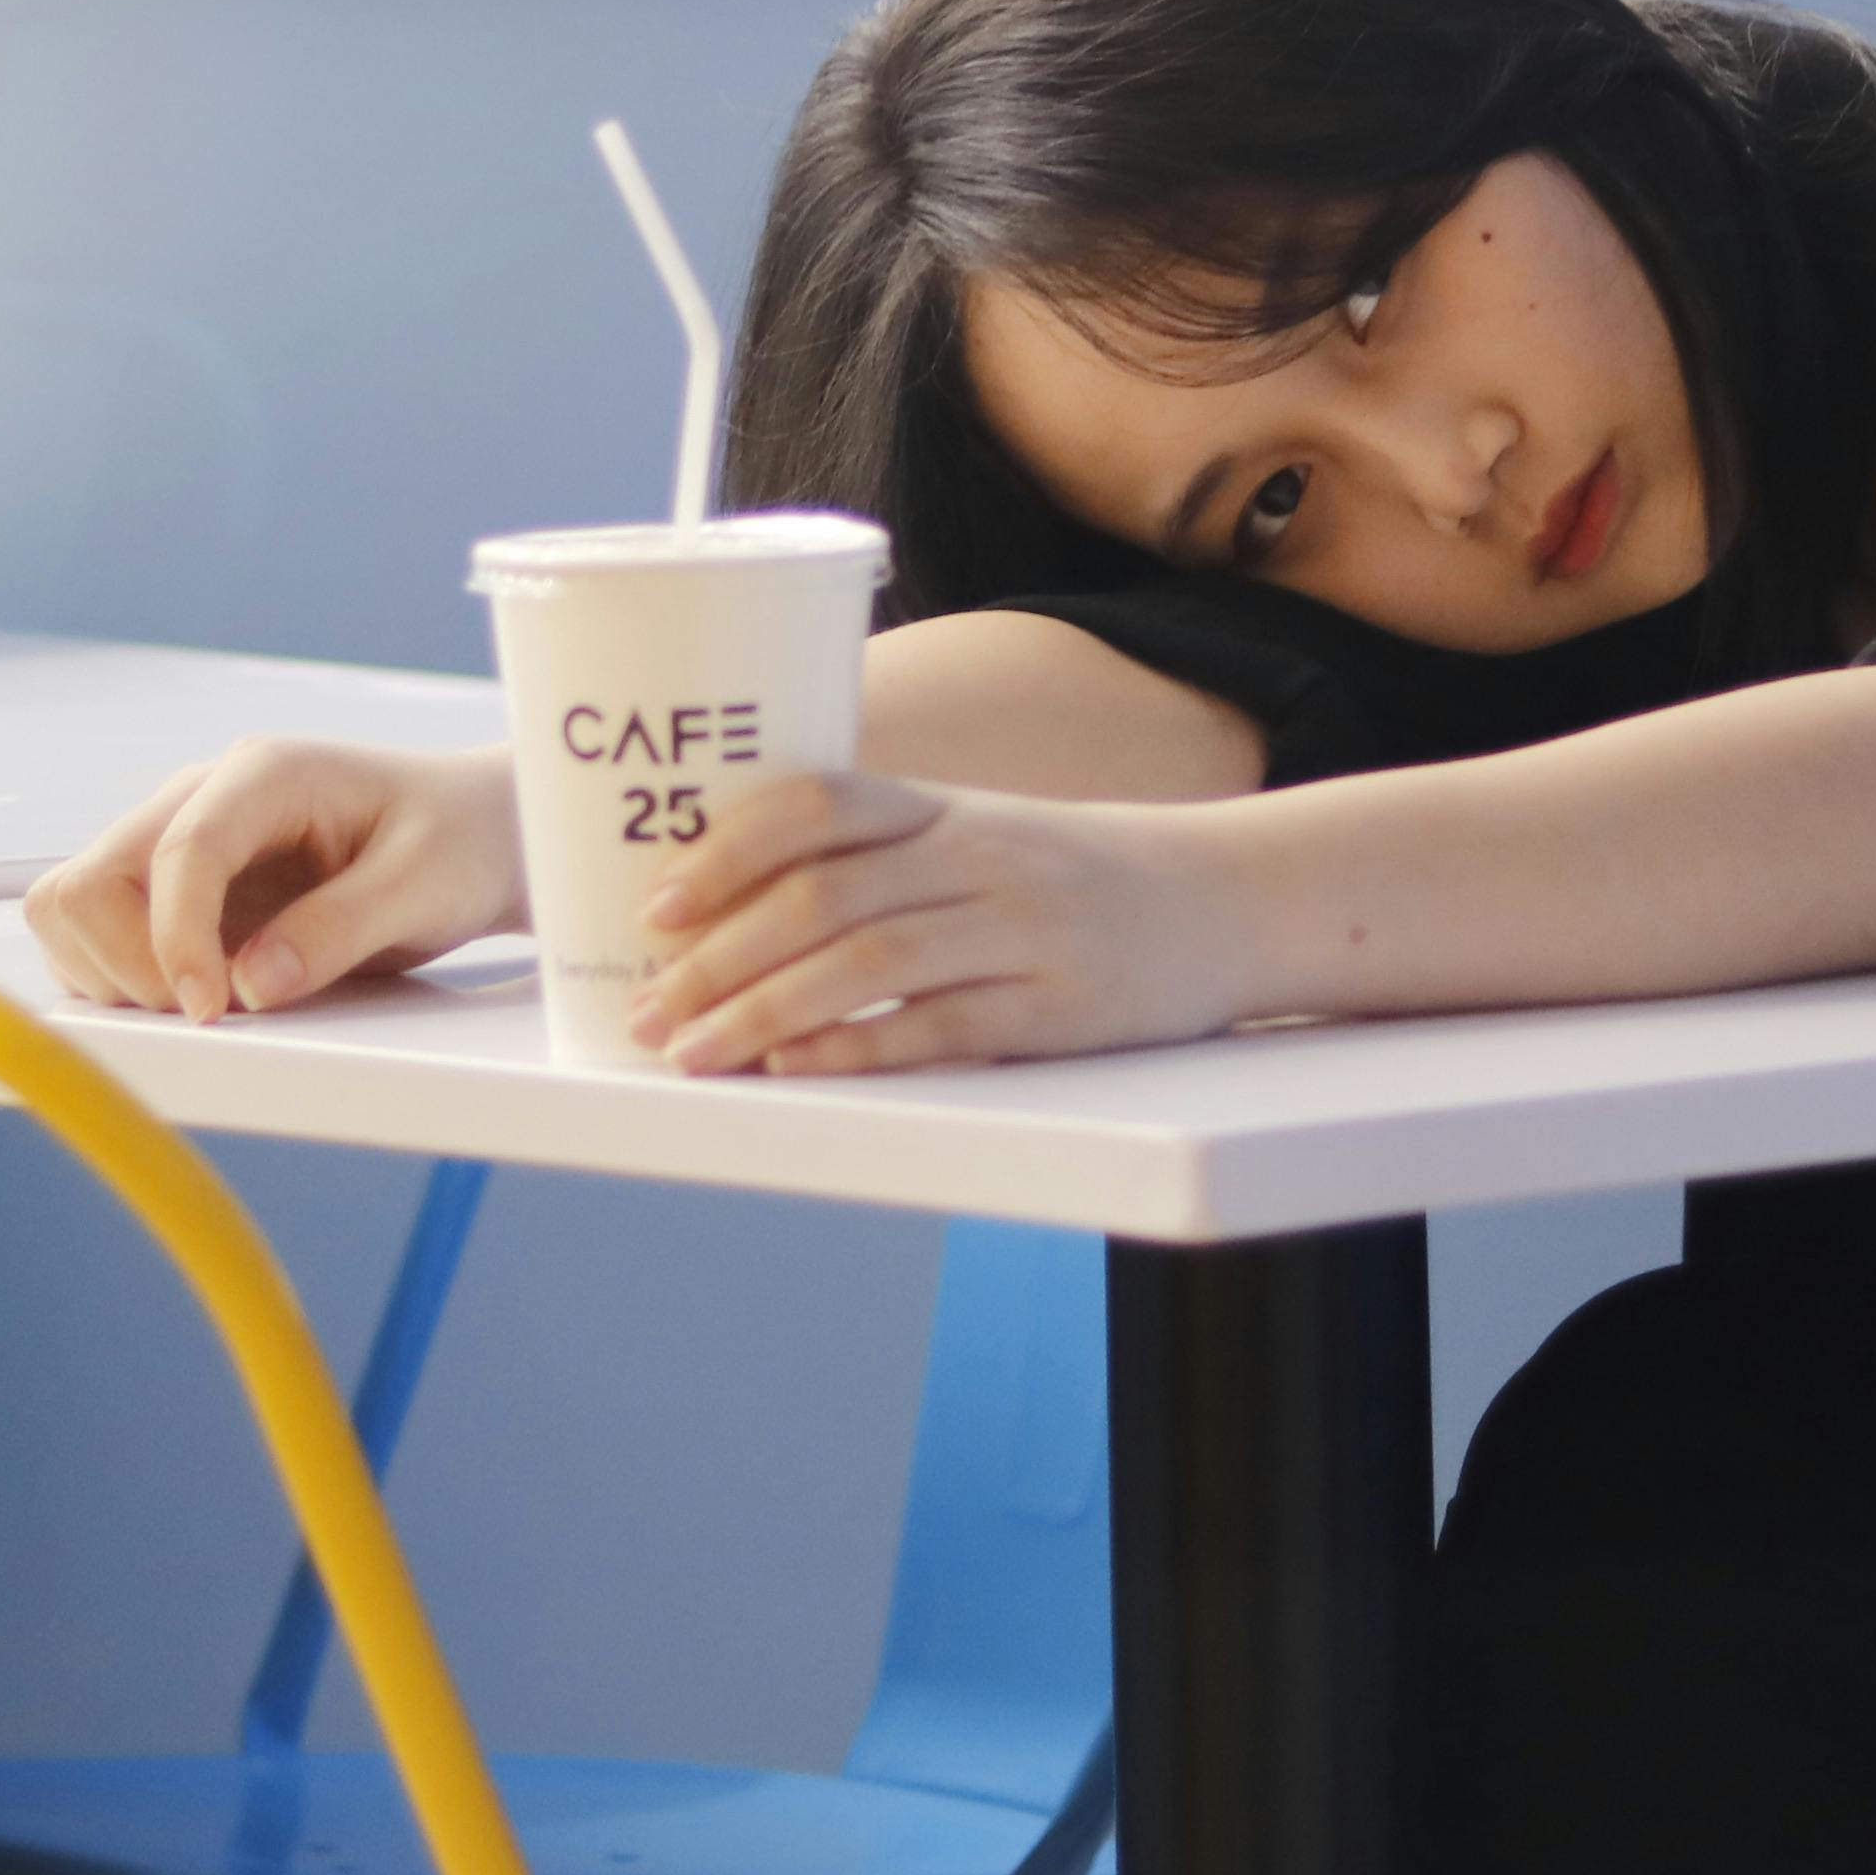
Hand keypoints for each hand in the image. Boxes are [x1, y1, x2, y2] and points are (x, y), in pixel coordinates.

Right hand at [26, 737, 525, 1020]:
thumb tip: (252, 985)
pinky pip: (94, 937)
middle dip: (129, 964)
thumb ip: (340, 929)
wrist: (470, 836)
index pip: (179, 851)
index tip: (212, 1010)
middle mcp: (202, 799)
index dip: (178, 940)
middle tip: (210, 1014)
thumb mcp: (424, 886)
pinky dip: (118, 979)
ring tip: (205, 1007)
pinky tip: (195, 998)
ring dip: (114, 975)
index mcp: (265, 775)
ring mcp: (176, 843)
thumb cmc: (454, 843)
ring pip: (72, 908)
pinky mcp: (170, 891)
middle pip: (90, 879)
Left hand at [626, 774, 1266, 1073]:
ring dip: (762, 1016)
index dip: (726, 851)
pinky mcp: (1057, 1008)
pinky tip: (796, 1072)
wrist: (1225, 897)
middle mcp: (976, 855)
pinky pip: (939, 1030)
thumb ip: (877, 854)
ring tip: (694, 1055)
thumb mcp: (978, 831)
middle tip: (650, 1010)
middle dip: (718, 961)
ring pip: (866, 967)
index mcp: (943, 805)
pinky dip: (856, 1051)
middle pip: (823, 899)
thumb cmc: (1071, 872)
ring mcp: (1020, 929)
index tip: (655, 904)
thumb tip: (731, 900)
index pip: (816, 803)